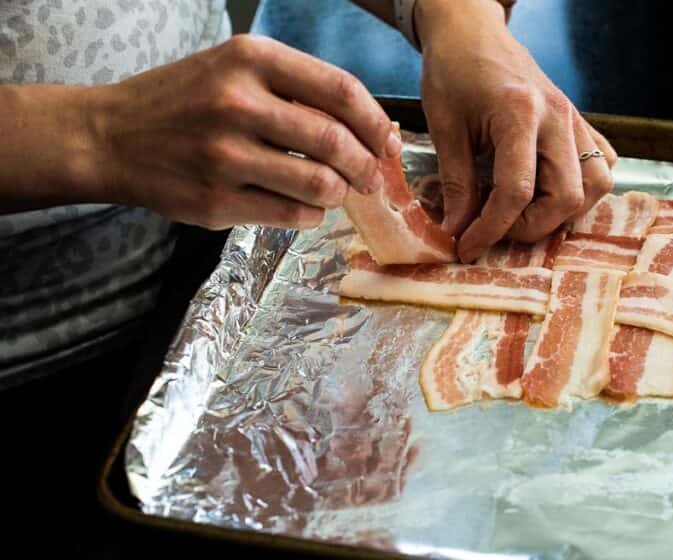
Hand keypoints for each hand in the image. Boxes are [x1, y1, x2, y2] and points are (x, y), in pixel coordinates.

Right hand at [87, 34, 401, 229]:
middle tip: (372, 177)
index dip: (376, 122)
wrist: (110, 137)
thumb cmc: (184, 102)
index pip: (340, 90)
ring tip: (336, 191)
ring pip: (319, 183)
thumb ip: (296, 89)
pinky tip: (305, 207)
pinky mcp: (216, 200)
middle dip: (367, 165)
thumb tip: (368, 127)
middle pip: (335, 141)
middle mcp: (237, 102)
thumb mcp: (234, 69)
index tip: (389, 142)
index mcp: (250, 60)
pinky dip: (311, 214)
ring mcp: (225, 155)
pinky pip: (291, 214)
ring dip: (340, 193)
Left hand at [416, 0, 617, 261]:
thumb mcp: (445, 128)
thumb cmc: (454, 73)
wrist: (473, 34)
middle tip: (498, 227)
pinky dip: (583, 188)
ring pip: (596, 185)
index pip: (516, 191)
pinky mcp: (581, 123)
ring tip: (526, 211)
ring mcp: (576, 120)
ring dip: (564, 211)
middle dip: (531, 226)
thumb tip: (459, 231)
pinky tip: (548, 189)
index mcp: (520, 114)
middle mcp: (558, 118)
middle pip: (567, 195)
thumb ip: (457, 183)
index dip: (491, 229)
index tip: (467, 247)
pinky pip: (603, 164)